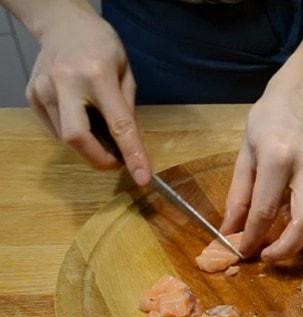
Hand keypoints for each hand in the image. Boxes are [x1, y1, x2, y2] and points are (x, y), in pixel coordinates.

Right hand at [26, 9, 149, 184]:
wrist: (63, 24)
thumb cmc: (101, 46)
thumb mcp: (126, 72)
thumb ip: (128, 107)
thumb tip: (130, 144)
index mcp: (98, 76)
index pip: (119, 125)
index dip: (132, 154)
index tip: (143, 178)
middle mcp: (66, 83)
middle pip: (77, 138)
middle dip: (98, 159)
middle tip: (116, 162)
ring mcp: (44, 89)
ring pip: (65, 137)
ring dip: (87, 145)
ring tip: (100, 131)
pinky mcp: (32, 95)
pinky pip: (54, 128)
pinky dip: (72, 133)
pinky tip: (80, 116)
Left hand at [220, 73, 302, 260]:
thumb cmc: (269, 119)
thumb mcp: (245, 152)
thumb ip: (239, 194)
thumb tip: (230, 230)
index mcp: (278, 156)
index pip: (266, 209)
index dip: (252, 236)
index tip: (244, 251)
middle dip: (287, 247)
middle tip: (270, 255)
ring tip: (290, 235)